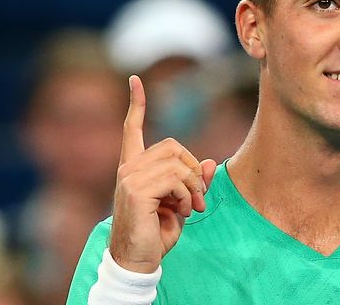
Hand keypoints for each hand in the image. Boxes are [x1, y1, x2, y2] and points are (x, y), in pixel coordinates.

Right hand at [109, 75, 216, 272]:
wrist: (138, 259)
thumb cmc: (156, 232)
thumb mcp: (182, 203)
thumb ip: (194, 182)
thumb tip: (210, 162)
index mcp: (134, 168)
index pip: (132, 129)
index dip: (136, 104)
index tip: (135, 80)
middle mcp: (128, 168)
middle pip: (174, 146)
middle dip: (194, 170)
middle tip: (196, 199)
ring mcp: (129, 177)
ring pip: (178, 163)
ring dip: (193, 187)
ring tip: (190, 208)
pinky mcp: (135, 189)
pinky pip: (176, 179)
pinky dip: (187, 195)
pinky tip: (181, 211)